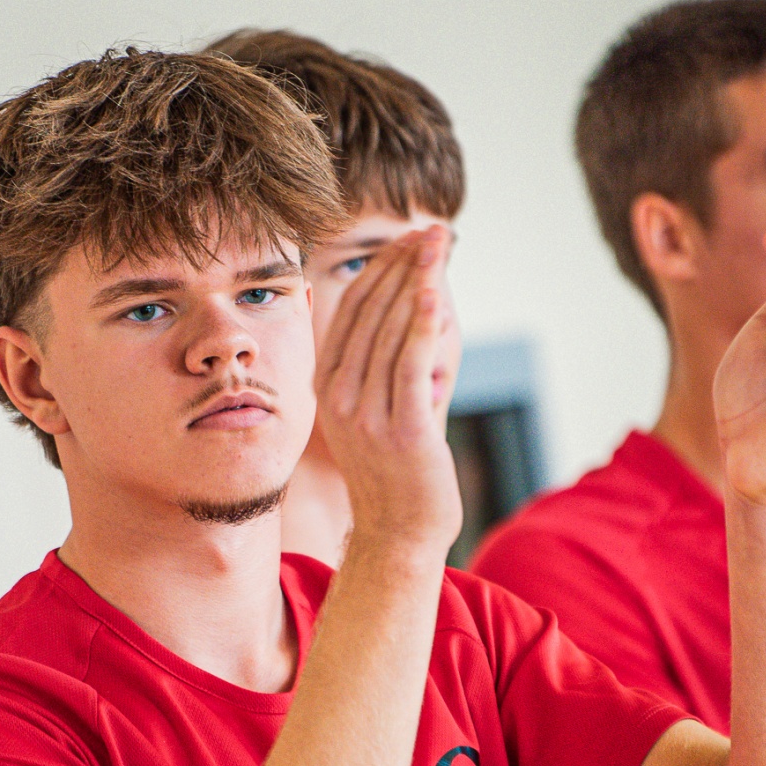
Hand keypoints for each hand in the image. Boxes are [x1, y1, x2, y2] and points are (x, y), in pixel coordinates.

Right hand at [314, 225, 462, 560]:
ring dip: (417, 281)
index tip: (407, 239)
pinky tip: (435, 292)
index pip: (352, 311)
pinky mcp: (400, 430)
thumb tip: (413, 310)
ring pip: (391, 331)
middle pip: (371, 312)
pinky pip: (408, 365)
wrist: (399, 533)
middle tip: (430, 231)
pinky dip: (422, 325)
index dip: (381, 269)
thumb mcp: (380, 409)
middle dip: (402, 265)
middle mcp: (339, 395)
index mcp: (328, 385)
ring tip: (437, 246)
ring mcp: (366, 414)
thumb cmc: (397, 471)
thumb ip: (388, 364)